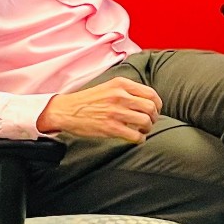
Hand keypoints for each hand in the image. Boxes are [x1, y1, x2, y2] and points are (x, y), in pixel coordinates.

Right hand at [37, 76, 161, 141]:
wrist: (66, 110)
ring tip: (142, 130)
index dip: (157, 104)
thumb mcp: (108, 86)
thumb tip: (147, 100)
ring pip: (145, 121)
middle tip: (149, 122)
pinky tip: (136, 138)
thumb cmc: (88, 100)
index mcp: (121, 84)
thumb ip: (127, 90)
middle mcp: (120, 96)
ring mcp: (115, 112)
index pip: (150, 93)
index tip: (155, 110)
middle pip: (151, 108)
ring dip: (147, 128)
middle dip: (154, 117)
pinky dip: (140, 139)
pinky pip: (135, 135)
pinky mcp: (110, 127)